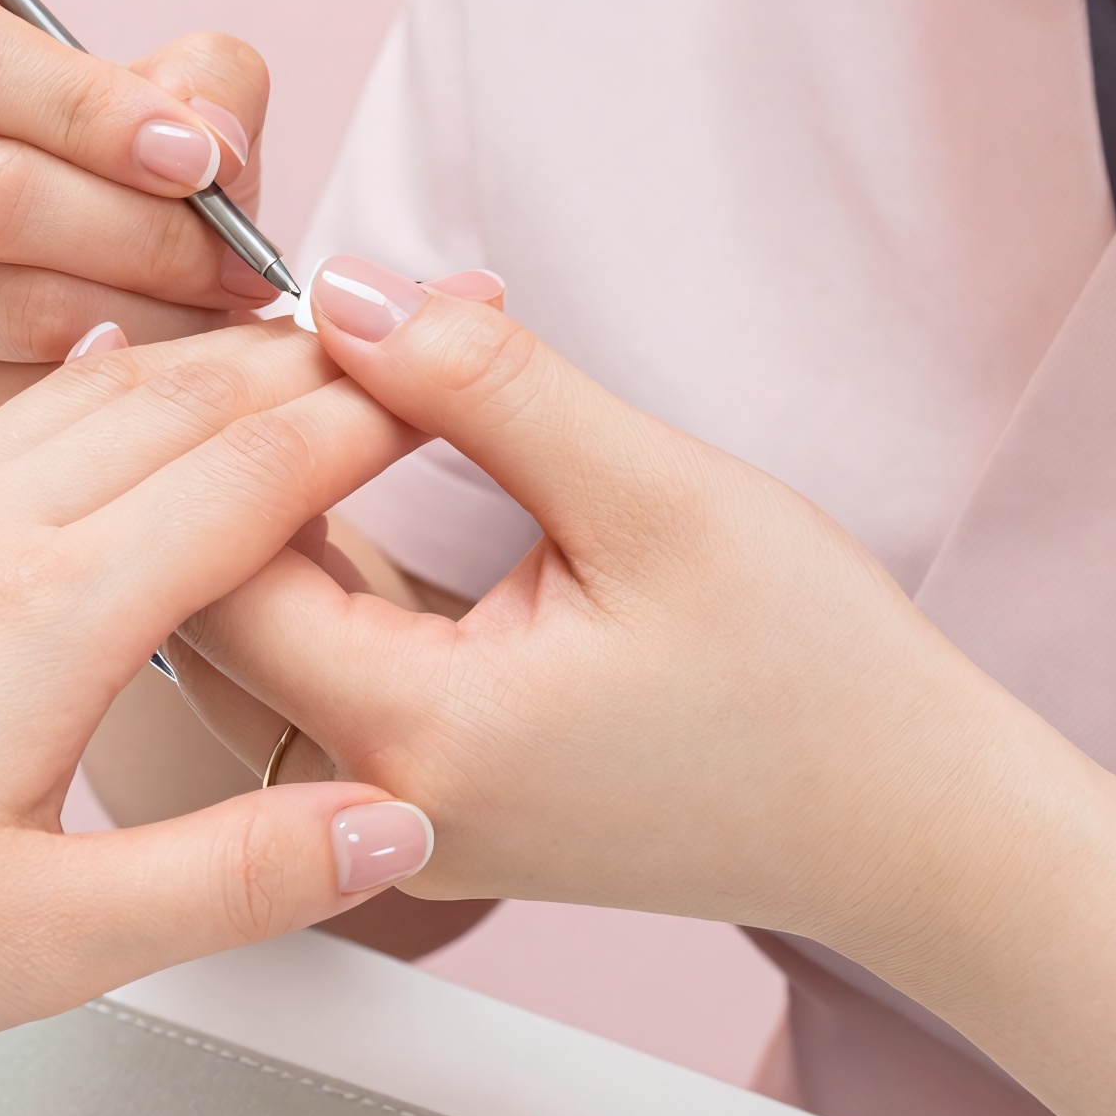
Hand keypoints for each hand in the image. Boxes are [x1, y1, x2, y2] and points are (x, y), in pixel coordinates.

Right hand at [0, 0, 284, 430]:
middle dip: (146, 235)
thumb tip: (212, 140)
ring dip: (151, 316)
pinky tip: (177, 364)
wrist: (93, 261)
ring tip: (226, 309)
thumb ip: (205, 83)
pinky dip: (119, 386)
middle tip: (243, 261)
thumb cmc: (123, 156)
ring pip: (16, 308)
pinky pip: (22, 396)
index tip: (198, 158)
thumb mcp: (170, 90)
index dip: (88, 109)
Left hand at [0, 319, 432, 1067]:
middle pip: (182, 396)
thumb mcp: (41, 946)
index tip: (448, 399)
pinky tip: (100, 403)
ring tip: (284, 365)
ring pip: (85, 391)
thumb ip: (235, 877)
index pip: (256, 473)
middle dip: (308, 367)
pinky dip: (91, 390)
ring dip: (202, 363)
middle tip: (401, 356)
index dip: (370, 423)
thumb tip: (386, 821)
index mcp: (45, 619)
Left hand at [176, 259, 1035, 945]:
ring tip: (283, 379)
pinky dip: (308, 568)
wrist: (909, 822)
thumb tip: (355, 293)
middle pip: (205, 612)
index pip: (222, 560)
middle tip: (267, 329)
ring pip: (250, 647)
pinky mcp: (430, 802)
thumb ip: (487, 388)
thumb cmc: (817, 680)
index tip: (301, 308)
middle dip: (224, 460)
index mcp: (419, 737)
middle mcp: (376, 803)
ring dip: (256, 513)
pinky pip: (313, 677)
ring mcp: (396, 818)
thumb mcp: (655, 492)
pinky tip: (328, 471)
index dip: (242, 415)